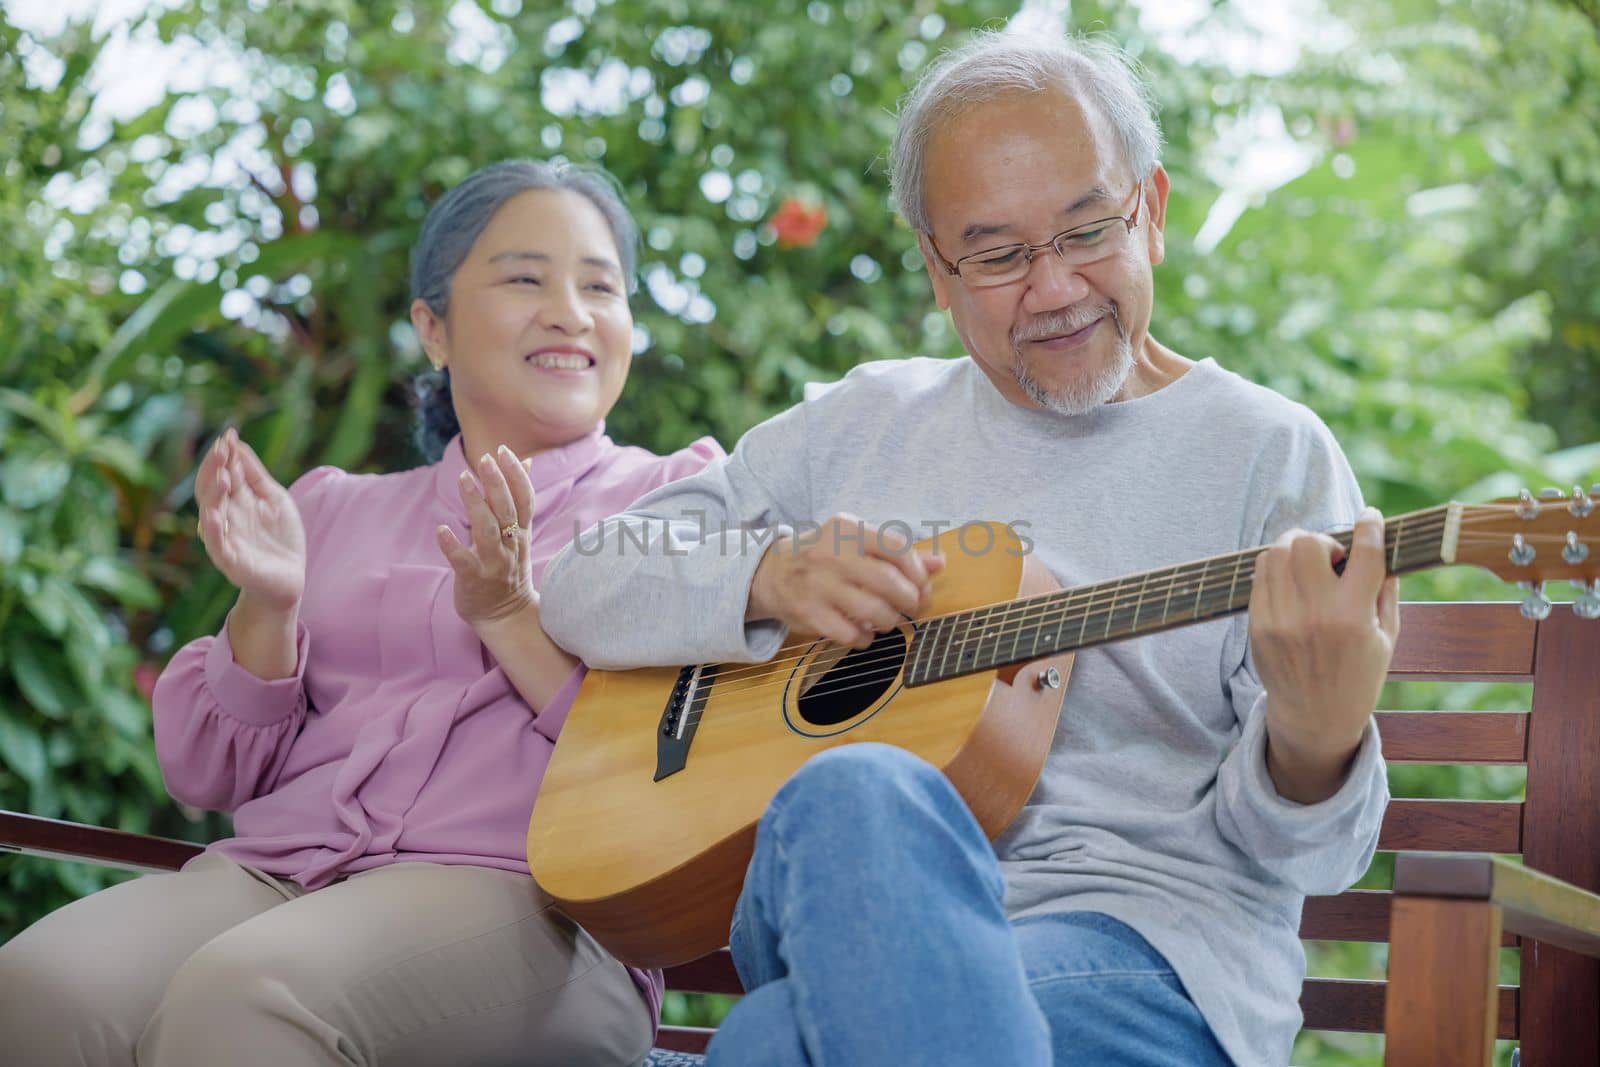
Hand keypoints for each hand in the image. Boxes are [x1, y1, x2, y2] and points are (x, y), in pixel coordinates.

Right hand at [196, 427, 304, 612]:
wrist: (289, 579)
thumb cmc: (279, 538)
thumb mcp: (273, 498)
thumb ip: (254, 475)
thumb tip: (237, 443)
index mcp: (234, 502)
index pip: (223, 473)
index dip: (224, 455)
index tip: (228, 434)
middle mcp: (225, 517)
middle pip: (212, 489)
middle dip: (215, 469)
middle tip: (221, 449)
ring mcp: (225, 538)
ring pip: (210, 513)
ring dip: (214, 494)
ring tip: (222, 475)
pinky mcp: (231, 561)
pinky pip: (216, 545)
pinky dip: (213, 530)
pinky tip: (212, 515)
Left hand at [438, 445, 536, 627]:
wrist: (506, 616)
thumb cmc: (508, 568)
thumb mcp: (519, 533)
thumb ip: (518, 498)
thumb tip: (525, 461)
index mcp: (521, 533)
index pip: (525, 499)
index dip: (517, 474)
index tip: (504, 451)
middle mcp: (511, 546)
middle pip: (508, 511)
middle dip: (498, 483)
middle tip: (486, 459)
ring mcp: (494, 563)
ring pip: (488, 531)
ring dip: (477, 505)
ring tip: (465, 480)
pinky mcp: (474, 579)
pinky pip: (463, 561)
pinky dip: (452, 545)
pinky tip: (441, 529)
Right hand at [745, 513, 943, 648]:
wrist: (772, 572)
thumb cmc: (825, 555)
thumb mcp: (856, 542)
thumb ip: (897, 553)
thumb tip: (940, 563)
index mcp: (847, 530)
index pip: (896, 548)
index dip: (918, 571)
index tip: (922, 584)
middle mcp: (831, 554)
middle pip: (888, 582)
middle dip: (910, 600)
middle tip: (911, 606)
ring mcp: (819, 585)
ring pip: (873, 611)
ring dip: (891, 620)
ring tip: (889, 619)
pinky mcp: (810, 613)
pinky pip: (851, 634)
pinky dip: (866, 638)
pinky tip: (866, 633)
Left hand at [1249, 507, 1400, 801]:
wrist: (1314, 718)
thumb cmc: (1358, 675)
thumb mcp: (1387, 637)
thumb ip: (1385, 591)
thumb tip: (1381, 545)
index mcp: (1354, 618)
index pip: (1364, 554)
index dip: (1370, 527)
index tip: (1370, 517)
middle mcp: (1315, 615)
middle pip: (1308, 543)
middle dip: (1322, 540)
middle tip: (1331, 559)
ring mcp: (1280, 619)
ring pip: (1276, 553)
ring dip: (1295, 549)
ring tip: (1309, 568)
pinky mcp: (1257, 625)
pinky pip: (1260, 576)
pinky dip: (1276, 569)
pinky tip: (1292, 583)